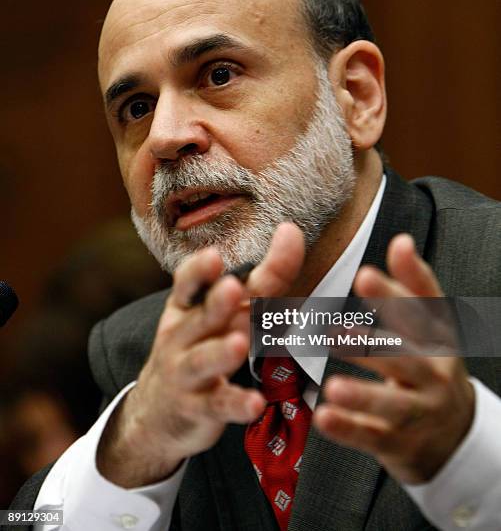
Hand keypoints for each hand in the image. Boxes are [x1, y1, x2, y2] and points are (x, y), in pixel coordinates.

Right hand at [97, 222, 303, 486]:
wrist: (157, 412)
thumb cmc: (200, 347)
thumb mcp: (221, 314)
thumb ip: (261, 279)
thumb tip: (291, 231)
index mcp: (188, 308)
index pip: (187, 283)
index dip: (198, 270)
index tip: (215, 255)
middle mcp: (183, 336)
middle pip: (201, 317)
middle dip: (215, 302)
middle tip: (232, 288)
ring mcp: (186, 373)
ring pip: (203, 361)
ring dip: (221, 352)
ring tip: (240, 343)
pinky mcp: (197, 408)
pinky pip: (216, 406)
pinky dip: (235, 405)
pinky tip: (255, 404)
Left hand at [314, 233, 474, 484]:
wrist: (454, 436)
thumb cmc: (432, 368)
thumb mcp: (432, 328)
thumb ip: (413, 285)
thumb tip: (401, 241)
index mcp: (438, 342)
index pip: (421, 315)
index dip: (394, 295)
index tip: (363, 275)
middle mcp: (432, 376)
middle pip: (406, 359)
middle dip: (373, 345)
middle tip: (337, 330)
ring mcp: (417, 413)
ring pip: (391, 405)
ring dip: (362, 395)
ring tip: (332, 386)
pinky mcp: (398, 443)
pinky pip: (372, 437)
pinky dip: (348, 429)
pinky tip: (323, 417)